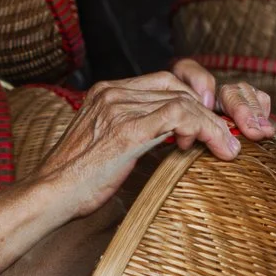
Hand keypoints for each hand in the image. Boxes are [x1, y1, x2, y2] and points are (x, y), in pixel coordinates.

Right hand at [31, 59, 275, 219]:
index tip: (210, 125)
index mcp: (106, 91)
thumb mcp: (109, 148)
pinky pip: (181, 115)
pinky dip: (206, 129)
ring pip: (184, 100)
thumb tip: (176, 138)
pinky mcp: (126, 128)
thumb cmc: (78, 182)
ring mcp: (118, 107)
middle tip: (224, 139)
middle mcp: (113, 92)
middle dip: (209, 110)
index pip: (165, 80)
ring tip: (226, 148)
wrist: (49, 196)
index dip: (195, 98)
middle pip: (178, 85)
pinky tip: (215, 147)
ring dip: (214, 124)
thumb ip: (137, 133)